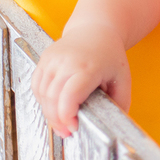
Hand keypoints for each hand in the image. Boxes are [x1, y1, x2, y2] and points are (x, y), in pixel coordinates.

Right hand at [31, 21, 130, 138]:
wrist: (95, 28)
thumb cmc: (109, 54)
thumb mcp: (122, 78)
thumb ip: (120, 102)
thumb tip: (113, 124)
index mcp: (88, 67)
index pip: (70, 95)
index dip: (67, 116)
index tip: (73, 128)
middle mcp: (67, 61)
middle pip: (53, 98)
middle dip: (57, 120)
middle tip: (66, 132)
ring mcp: (53, 59)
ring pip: (42, 94)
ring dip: (49, 112)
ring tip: (61, 120)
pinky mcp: (44, 58)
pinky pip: (37, 86)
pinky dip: (42, 99)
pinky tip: (54, 105)